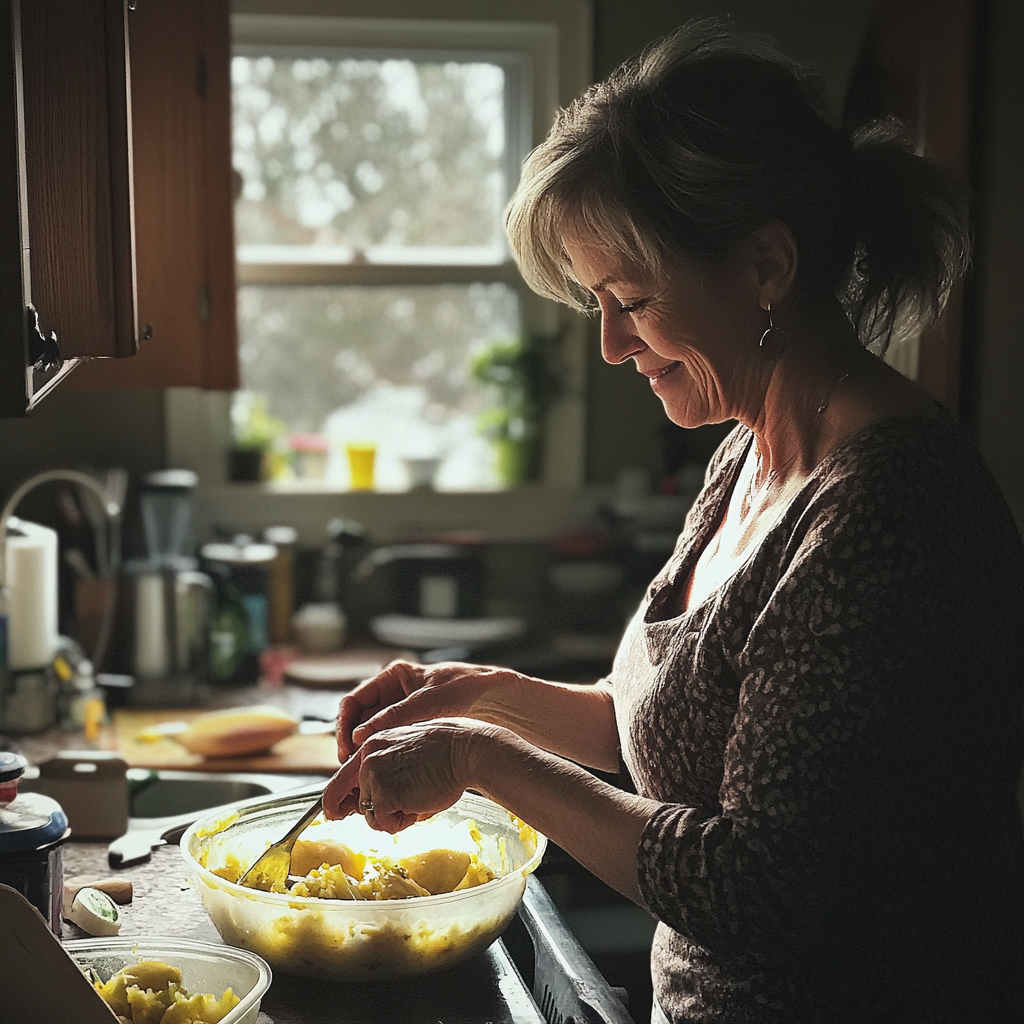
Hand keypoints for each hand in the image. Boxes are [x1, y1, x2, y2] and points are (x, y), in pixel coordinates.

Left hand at [322, 717, 499, 833]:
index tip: (336, 813)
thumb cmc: (448, 751)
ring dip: (393, 816)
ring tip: (418, 801)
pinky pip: (384, 823)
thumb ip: (387, 770)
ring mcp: (373, 776)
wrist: (464, 750)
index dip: (339, 799)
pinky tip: (419, 806)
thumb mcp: (408, 752)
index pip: (344, 776)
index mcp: (373, 743)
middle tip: (388, 818)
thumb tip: (375, 802)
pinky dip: (401, 823)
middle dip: (371, 812)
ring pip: (371, 814)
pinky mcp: (384, 795)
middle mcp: (367, 758)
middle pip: (351, 799)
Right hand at [335, 659, 518, 759]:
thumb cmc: (466, 688)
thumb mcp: (428, 702)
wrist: (497, 699)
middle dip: (352, 743)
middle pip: (359, 720)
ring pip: (372, 735)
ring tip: (364, 773)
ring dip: (366, 753)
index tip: (345, 747)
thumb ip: (394, 717)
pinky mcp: (414, 730)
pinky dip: (383, 756)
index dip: (344, 725)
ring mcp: (403, 713)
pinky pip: (390, 743)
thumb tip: (360, 734)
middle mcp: (394, 694)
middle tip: (350, 766)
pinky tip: (384, 770)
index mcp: (394, 677)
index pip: (354, 701)